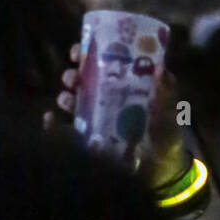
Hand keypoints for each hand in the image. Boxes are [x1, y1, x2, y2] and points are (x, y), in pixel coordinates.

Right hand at [43, 45, 190, 187]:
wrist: (161, 169)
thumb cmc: (166, 134)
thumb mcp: (170, 111)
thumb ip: (166, 92)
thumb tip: (160, 69)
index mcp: (126, 84)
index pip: (104, 62)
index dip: (88, 53)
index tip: (78, 50)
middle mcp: (108, 98)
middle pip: (84, 80)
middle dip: (73, 75)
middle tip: (71, 78)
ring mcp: (97, 119)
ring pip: (74, 102)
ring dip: (65, 97)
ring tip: (65, 99)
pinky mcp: (89, 140)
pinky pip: (65, 130)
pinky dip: (53, 125)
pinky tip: (50, 119)